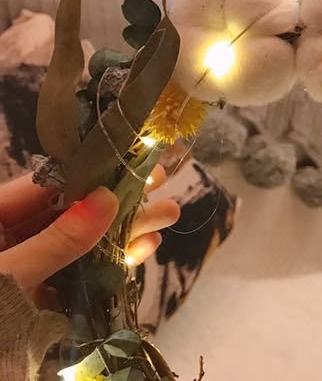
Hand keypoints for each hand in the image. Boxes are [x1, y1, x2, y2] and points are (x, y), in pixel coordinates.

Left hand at [0, 165, 179, 290]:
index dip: (92, 172)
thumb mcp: (8, 276)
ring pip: (83, 241)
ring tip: (169, 215)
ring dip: (126, 229)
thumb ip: (56, 240)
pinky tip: (144, 248)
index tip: (135, 160)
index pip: (45, 186)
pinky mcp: (42, 297)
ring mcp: (29, 268)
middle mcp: (10, 238)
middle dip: (120, 199)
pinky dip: (113, 262)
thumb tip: (105, 198)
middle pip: (71, 210)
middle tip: (165, 182)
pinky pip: (81, 272)